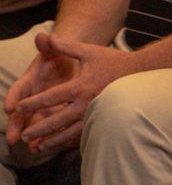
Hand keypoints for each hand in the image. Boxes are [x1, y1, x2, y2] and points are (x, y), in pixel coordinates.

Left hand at [5, 33, 132, 151]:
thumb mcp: (89, 51)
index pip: (50, 98)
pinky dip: (70, 140)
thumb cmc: (113, 61)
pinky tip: (61, 145)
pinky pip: (83, 133)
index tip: (19, 108)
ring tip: (38, 147)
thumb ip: (67, 46)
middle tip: (23, 136)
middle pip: (56, 120)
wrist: (140, 72)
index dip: (32, 103)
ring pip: (68, 131)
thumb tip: (49, 37)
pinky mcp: (102, 118)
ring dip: (52, 140)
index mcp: (78, 87)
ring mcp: (93, 113)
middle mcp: (84, 103)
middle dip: (38, 129)